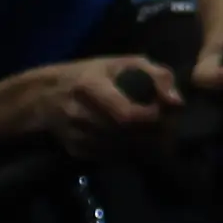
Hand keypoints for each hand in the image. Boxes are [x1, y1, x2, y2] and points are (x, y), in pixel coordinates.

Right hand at [21, 55, 180, 154]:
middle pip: (129, 136)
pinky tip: (137, 143)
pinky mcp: (76, 152)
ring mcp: (76, 136)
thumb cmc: (91, 74)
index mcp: (90, 87)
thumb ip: (157, 76)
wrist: (45, 96)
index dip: (154, 118)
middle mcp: (80, 114)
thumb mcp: (123, 63)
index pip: (129, 115)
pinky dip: (131, 154)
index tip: (166, 112)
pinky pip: (113, 159)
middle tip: (169, 129)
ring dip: (147, 147)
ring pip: (124, 152)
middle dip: (156, 135)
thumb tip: (177, 103)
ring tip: (157, 136)